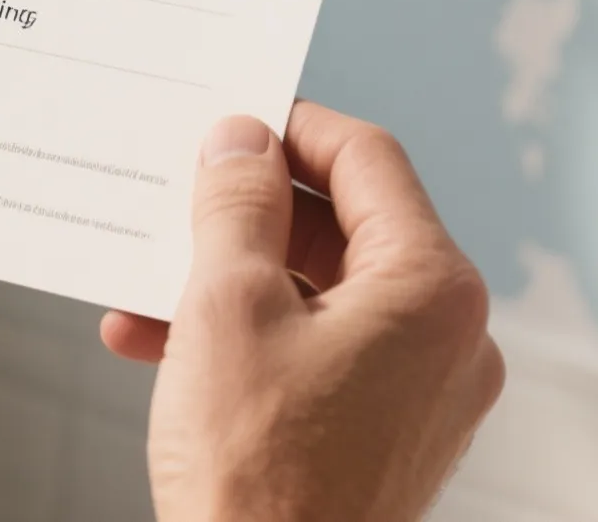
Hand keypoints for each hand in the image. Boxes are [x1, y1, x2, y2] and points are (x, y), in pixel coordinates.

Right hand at [103, 104, 503, 521]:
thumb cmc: (260, 477)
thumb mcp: (226, 307)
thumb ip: (236, 206)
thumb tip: (240, 142)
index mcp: (433, 289)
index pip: (366, 159)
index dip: (288, 128)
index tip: (228, 120)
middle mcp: (449, 337)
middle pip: (344, 227)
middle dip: (246, 215)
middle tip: (177, 199)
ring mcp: (422, 392)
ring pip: (320, 294)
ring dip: (230, 282)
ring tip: (148, 288)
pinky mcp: (385, 434)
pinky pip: (319, 353)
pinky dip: (249, 339)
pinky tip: (163, 346)